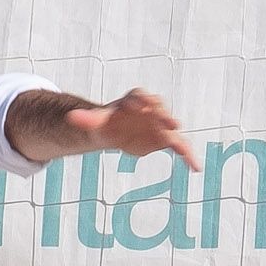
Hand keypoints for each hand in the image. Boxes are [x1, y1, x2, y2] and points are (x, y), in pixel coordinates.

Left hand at [67, 88, 199, 170]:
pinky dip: (188, 156)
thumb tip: (70, 118)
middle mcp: (151, 109)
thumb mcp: (96, 122)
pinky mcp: (165, 139)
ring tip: (183, 149)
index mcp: (134, 100)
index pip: (139, 96)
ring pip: (171, 129)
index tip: (141, 105)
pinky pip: (180, 147)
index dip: (141, 100)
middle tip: (169, 122)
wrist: (116, 131)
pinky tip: (196, 168)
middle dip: (164, 116)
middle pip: (160, 109)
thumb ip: (86, 119)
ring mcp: (160, 124)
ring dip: (176, 137)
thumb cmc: (107, 122)